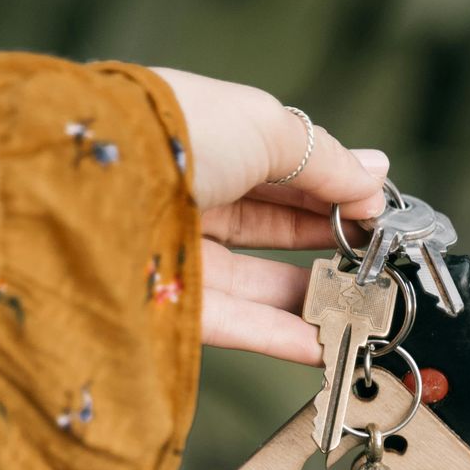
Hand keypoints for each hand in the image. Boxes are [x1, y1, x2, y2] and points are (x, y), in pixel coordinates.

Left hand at [151, 67, 386, 365]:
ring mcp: (178, 249)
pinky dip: (280, 334)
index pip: (283, 169)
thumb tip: (374, 177)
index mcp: (210, 138)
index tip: (378, 213)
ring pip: (256, 280)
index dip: (333, 190)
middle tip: (376, 259)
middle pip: (271, 225)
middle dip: (328, 241)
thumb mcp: (267, 128)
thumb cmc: (175, 134)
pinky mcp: (167, 303)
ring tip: (360, 305)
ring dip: (311, 294)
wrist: (92, 184)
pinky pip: (234, 322)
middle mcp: (190, 192)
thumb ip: (325, 159)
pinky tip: (324, 342)